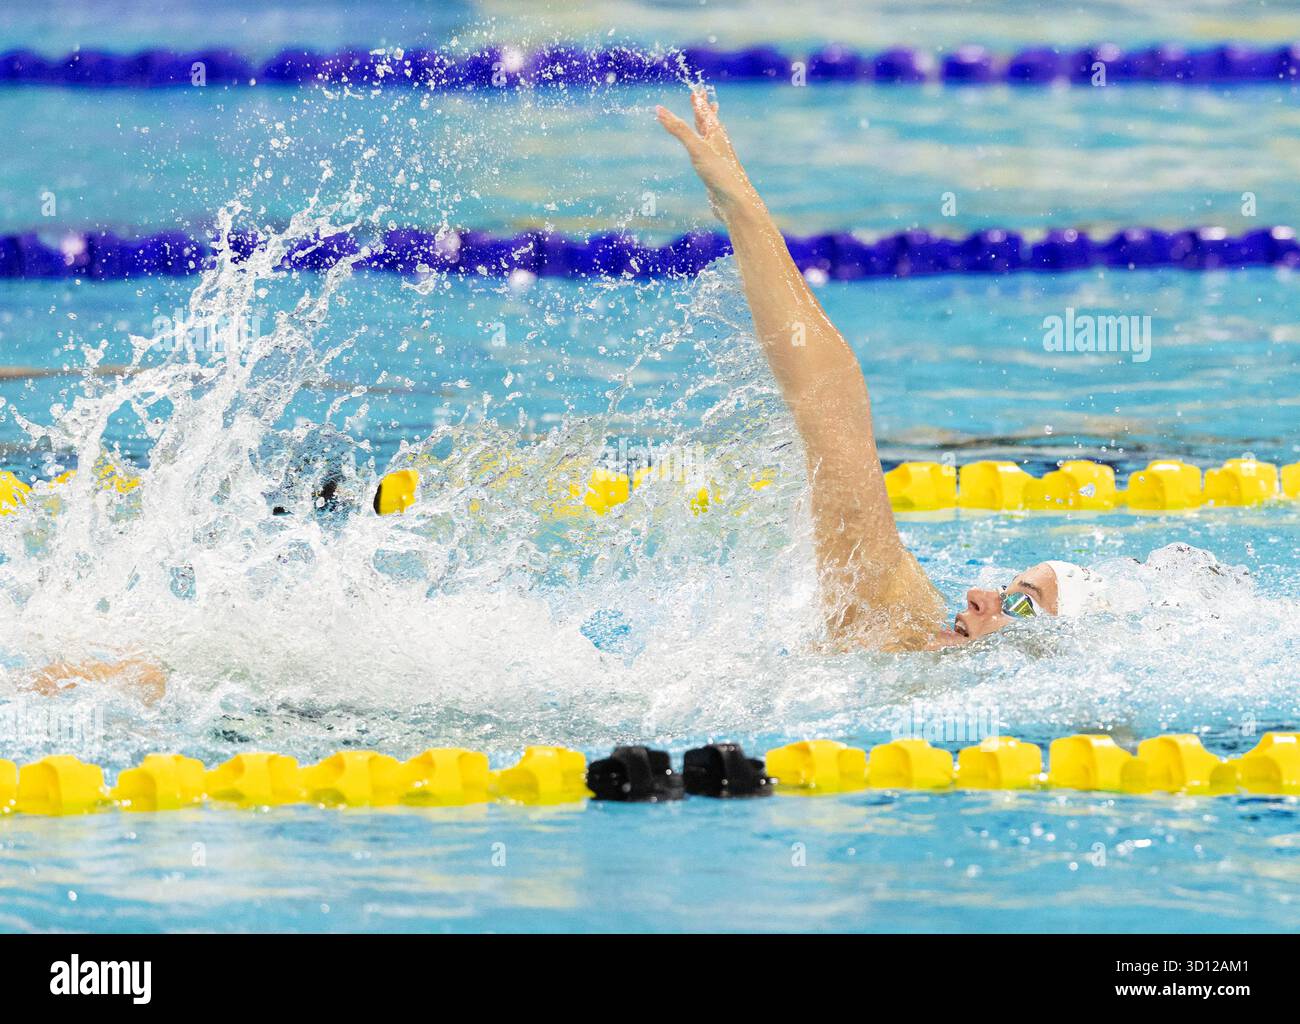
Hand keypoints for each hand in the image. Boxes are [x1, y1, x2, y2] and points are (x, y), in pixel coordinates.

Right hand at [656, 89, 757, 223]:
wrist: (734, 201)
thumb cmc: (719, 172)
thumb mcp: (696, 147)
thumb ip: (678, 129)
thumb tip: (658, 109)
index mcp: (716, 134)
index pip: (705, 112)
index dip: (699, 101)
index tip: (697, 90)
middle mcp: (719, 144)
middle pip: (710, 123)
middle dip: (705, 110)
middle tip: (703, 99)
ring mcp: (718, 159)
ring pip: (711, 139)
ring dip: (708, 128)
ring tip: (709, 121)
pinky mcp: (715, 173)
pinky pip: (709, 155)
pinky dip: (706, 149)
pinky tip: (707, 155)